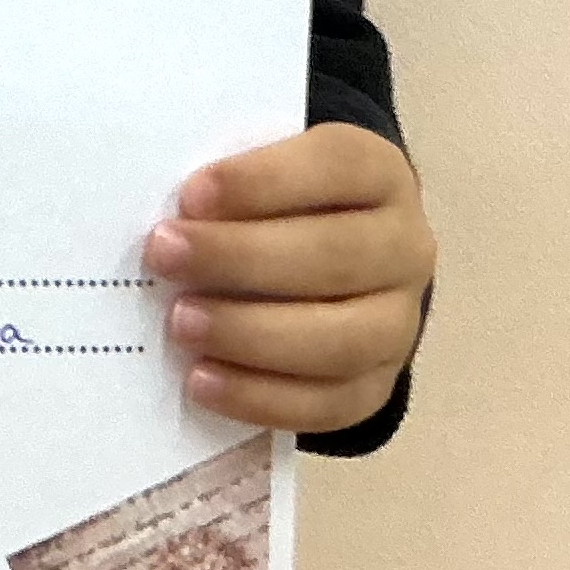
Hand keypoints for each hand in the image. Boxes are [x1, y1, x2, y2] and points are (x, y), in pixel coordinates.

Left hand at [143, 122, 434, 434]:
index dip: (262, 180)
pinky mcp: (377, 384)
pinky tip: (201, 381)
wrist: (330, 258)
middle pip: (334, 255)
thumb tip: (167, 210)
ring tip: (180, 324)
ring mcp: (398, 322)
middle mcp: (405, 247)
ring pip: (340, 339)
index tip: (190, 196)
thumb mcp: (262, 168)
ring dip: (250, 333)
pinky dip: (261, 396)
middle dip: (239, 258)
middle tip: (164, 255)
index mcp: (378, 173)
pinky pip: (329, 403)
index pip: (335, 166)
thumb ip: (227, 182)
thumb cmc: (276, 201)